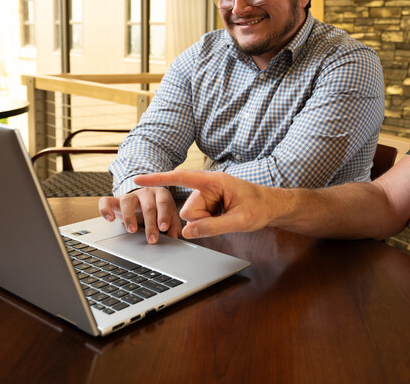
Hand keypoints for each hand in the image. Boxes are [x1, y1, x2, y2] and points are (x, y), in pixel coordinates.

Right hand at [98, 186, 181, 243]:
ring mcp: (130, 195)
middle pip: (148, 206)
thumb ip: (173, 226)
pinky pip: (106, 201)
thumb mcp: (169, 217)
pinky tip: (109, 219)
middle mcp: (146, 192)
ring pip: (127, 202)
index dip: (163, 215)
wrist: (143, 203)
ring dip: (129, 217)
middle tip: (152, 239)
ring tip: (132, 230)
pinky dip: (106, 209)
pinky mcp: (115, 200)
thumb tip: (174, 236)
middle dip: (150, 224)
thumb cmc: (158, 211)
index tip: (163, 228)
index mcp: (161, 194)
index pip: (163, 202)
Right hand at [133, 170, 282, 238]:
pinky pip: (197, 218)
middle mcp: (208, 184)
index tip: (137, 179)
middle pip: (188, 209)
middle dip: (202, 220)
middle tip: (226, 217)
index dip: (158, 179)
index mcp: (215, 181)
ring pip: (192, 216)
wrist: (272, 206)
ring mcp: (207, 193)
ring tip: (227, 215)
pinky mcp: (208, 202)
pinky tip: (223, 216)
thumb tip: (187, 232)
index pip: (182, 177)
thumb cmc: (260, 208)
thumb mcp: (240, 221)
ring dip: (206, 221)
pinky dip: (207, 221)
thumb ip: (213, 227)